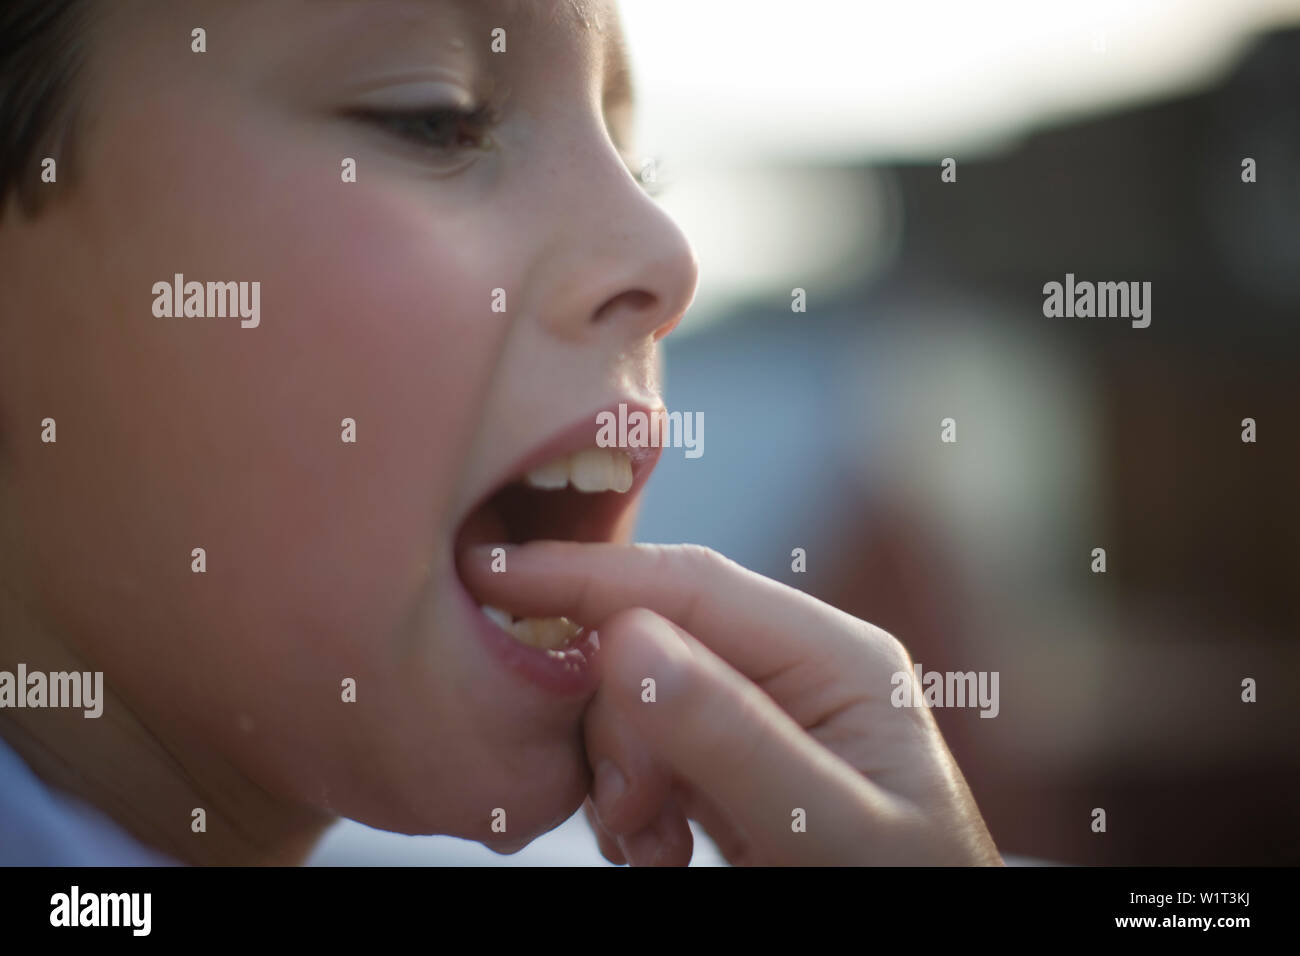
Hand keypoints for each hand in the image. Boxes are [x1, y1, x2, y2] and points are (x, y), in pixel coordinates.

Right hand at [463, 542, 1002, 865]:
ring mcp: (757, 720)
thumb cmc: (905, 895)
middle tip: (629, 812)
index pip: (691, 584)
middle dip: (614, 723)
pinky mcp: (726, 769)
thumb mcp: (827, 829)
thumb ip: (734, 739)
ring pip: (632, 703)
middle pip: (649, 644)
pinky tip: (658, 852)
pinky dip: (626, 806)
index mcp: (834, 656)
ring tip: (654, 848)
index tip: (490, 576)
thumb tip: (627, 640)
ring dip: (617, 774)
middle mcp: (792, 671)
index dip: (586, 576)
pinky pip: (640, 756)